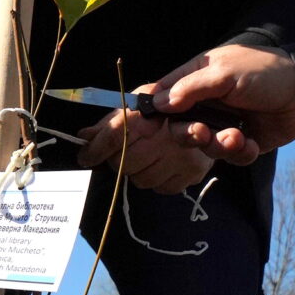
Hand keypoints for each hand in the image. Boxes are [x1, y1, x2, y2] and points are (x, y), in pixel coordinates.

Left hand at [76, 105, 218, 194]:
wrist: (210, 116)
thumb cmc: (168, 111)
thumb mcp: (139, 106)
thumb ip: (110, 122)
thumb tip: (84, 137)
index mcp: (152, 112)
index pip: (116, 134)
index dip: (95, 148)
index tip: (84, 156)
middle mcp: (168, 135)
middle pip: (123, 162)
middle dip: (115, 159)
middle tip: (119, 152)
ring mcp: (182, 157)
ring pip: (140, 179)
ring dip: (135, 170)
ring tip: (144, 156)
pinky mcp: (191, 174)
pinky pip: (159, 188)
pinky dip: (154, 179)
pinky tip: (159, 165)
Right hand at [148, 46, 294, 164]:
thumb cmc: (264, 73)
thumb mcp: (224, 74)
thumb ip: (190, 88)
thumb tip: (158, 104)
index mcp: (197, 78)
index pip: (163, 94)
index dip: (152, 112)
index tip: (148, 128)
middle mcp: (205, 102)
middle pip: (179, 126)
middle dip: (189, 133)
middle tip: (201, 132)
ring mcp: (222, 123)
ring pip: (203, 145)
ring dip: (218, 145)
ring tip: (236, 138)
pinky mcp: (240, 142)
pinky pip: (229, 156)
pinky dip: (239, 152)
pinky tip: (251, 143)